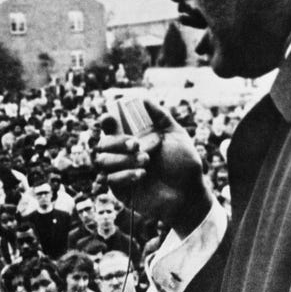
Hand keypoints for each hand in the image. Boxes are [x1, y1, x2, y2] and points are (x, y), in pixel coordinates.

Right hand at [95, 98, 211, 235]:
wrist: (189, 193)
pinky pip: (110, 180)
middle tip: (136, 144)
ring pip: (103, 161)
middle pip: (102, 143)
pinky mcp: (120, 190)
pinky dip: (125, 175)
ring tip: (146, 161)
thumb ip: (160, 116)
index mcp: (132, 138)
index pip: (110, 127)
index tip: (111, 118)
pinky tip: (142, 176)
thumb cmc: (184, 164)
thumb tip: (143, 98)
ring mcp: (120, 172)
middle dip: (116, 141)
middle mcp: (123, 154)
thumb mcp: (176, 135)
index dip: (106, 121)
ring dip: (124, 159)